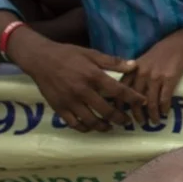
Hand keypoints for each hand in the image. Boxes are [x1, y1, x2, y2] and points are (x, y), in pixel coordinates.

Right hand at [10, 33, 143, 131]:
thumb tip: (134, 65)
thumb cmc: (68, 54)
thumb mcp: (91, 54)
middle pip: (106, 111)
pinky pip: (74, 124)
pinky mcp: (59, 108)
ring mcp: (70, 101)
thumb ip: (113, 62)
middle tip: (127, 121)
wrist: (40, 59)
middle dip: (120, 118)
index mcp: (93, 76)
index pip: (118, 91)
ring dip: (104, 126)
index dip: (133, 98)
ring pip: (91, 121)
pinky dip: (85, 128)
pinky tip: (91, 126)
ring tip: (111, 126)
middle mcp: (82, 91)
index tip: (142, 102)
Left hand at [124, 30, 182, 123]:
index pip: (121, 91)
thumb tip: (128, 93)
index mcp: (133, 70)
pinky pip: (164, 99)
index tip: (122, 115)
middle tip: (140, 123)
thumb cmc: (160, 53)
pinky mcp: (170, 79)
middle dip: (137, 114)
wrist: (179, 43)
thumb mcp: (141, 61)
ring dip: (152, 115)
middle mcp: (142, 74)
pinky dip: (163, 109)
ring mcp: (156, 77)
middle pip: (135, 100)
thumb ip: (133, 75)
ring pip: (150, 102)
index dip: (120, 106)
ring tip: (154, 122)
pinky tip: (164, 113)